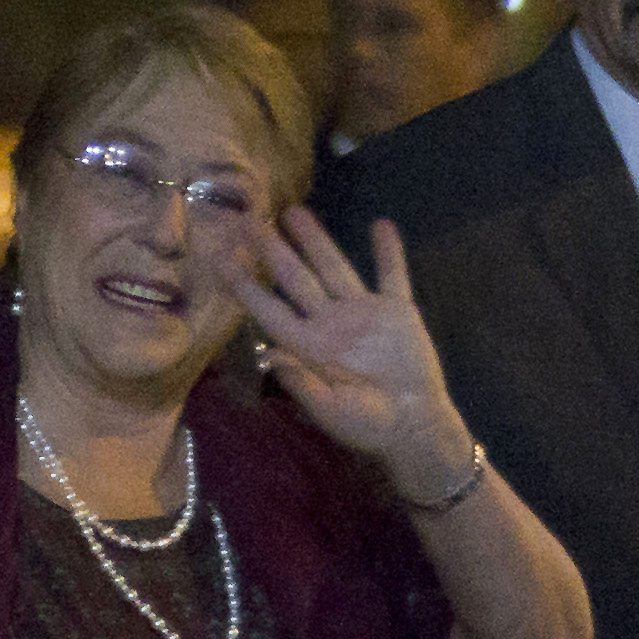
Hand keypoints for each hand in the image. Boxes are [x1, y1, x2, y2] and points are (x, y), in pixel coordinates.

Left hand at [222, 211, 477, 502]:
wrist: (414, 427)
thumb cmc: (367, 425)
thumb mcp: (331, 411)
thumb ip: (303, 385)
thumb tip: (271, 359)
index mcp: (308, 347)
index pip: (271, 311)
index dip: (247, 287)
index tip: (224, 260)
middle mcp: (329, 323)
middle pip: (296, 279)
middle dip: (274, 251)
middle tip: (251, 219)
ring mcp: (362, 314)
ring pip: (334, 268)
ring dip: (316, 240)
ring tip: (295, 211)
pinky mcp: (397, 312)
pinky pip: (392, 276)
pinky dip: (389, 253)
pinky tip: (381, 225)